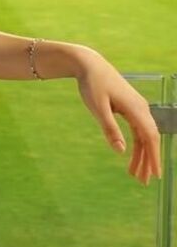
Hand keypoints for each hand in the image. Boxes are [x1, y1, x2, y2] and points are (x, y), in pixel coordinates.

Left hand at [74, 50, 161, 185]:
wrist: (90, 65)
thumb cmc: (93, 84)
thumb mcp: (98, 108)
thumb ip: (110, 129)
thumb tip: (121, 151)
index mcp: (136, 109)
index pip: (150, 137)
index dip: (154, 156)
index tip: (155, 174)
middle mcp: (141, 109)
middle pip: (149, 140)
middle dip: (147, 161)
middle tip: (143, 181)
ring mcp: (136, 108)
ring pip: (143, 136)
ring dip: (141, 155)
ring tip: (134, 174)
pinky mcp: (130, 108)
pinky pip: (137, 130)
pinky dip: (135, 145)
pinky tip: (130, 156)